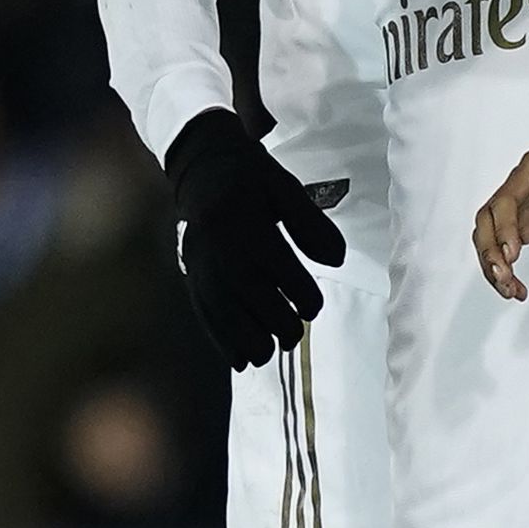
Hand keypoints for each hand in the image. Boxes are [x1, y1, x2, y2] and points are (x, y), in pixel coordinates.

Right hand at [163, 109, 344, 367]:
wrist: (201, 167)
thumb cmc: (250, 177)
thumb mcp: (285, 188)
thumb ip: (311, 224)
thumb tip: (336, 261)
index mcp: (249, 225)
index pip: (282, 272)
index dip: (304, 297)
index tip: (313, 306)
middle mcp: (223, 249)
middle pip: (253, 299)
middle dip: (280, 325)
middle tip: (295, 333)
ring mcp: (202, 265)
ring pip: (226, 314)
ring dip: (249, 341)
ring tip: (269, 352)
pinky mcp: (192, 276)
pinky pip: (205, 315)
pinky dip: (222, 342)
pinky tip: (239, 361)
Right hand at [473, 148, 528, 299]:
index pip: (506, 200)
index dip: (504, 228)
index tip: (511, 254)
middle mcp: (522, 187)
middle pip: (488, 219)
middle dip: (490, 250)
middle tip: (503, 275)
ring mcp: (522, 207)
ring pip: (491, 236)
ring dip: (493, 264)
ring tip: (508, 288)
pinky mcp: (527, 225)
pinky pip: (506, 248)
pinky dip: (506, 268)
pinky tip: (515, 285)